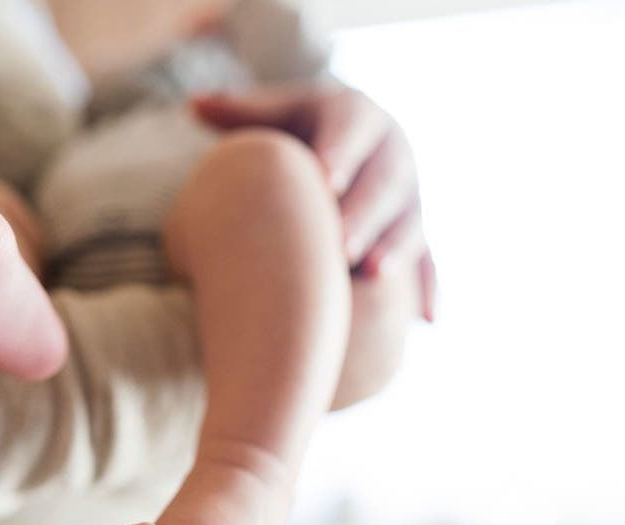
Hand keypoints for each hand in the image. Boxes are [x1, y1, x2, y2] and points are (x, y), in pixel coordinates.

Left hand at [192, 84, 436, 320]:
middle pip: (386, 182)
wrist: (341, 142)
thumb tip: (195, 104)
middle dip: (366, 212)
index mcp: (358, 115)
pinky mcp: (414, 230)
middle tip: (341, 244)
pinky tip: (427, 319)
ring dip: (396, 248)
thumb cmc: (295, 129)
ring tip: (373, 274)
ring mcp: (409, 194)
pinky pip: (428, 261)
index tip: (323, 177)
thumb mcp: (275, 113)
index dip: (342, 152)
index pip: (353, 129)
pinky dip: (429, 288)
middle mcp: (392, 152)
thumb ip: (241, 110)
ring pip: (410, 221)